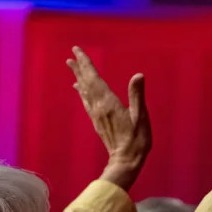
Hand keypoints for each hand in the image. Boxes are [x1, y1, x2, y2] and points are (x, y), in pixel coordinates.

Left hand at [66, 46, 150, 191]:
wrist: (125, 161)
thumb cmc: (136, 140)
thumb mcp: (140, 116)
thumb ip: (137, 95)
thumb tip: (138, 75)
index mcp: (108, 103)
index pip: (94, 78)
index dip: (86, 63)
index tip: (77, 51)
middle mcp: (98, 107)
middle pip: (86, 83)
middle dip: (79, 67)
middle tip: (71, 55)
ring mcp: (96, 115)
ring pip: (85, 92)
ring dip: (79, 78)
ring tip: (72, 67)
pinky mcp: (97, 121)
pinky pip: (87, 101)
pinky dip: (82, 91)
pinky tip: (79, 89)